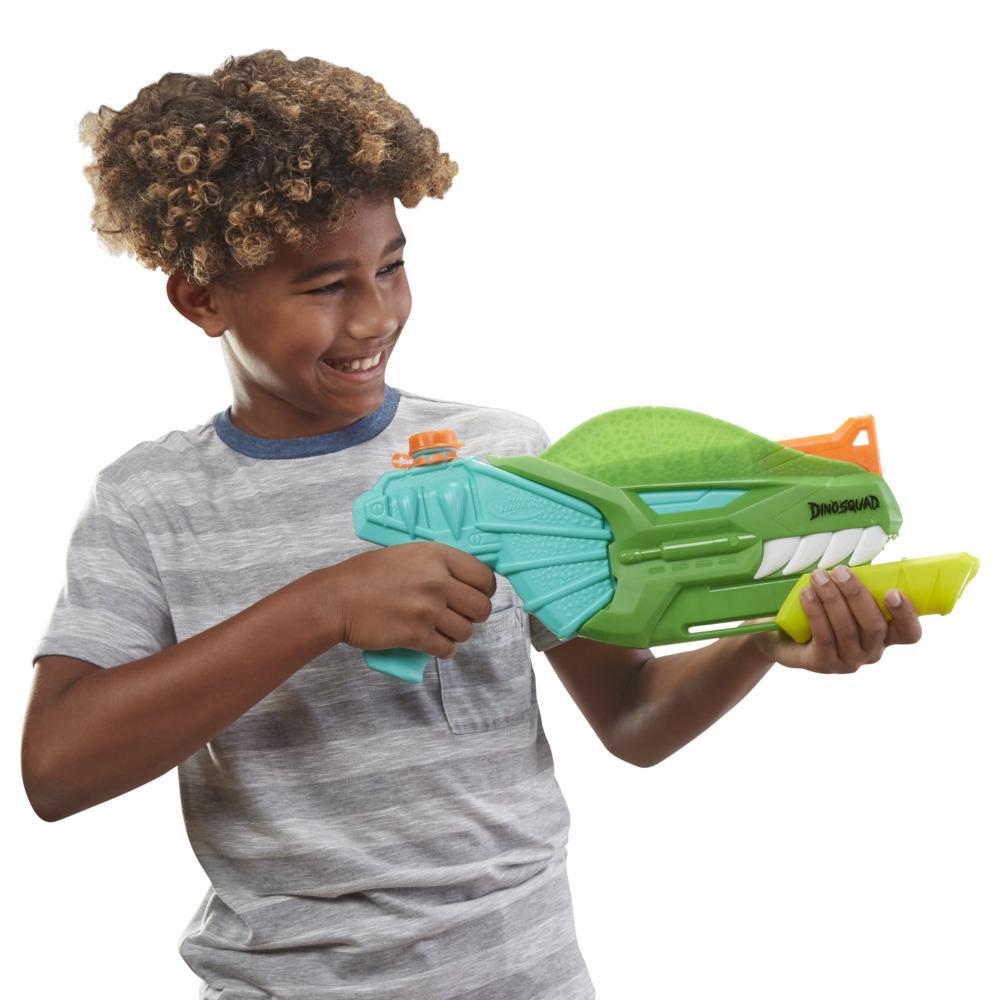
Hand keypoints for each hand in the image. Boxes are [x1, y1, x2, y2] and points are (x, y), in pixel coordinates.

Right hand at [320, 542, 496, 658]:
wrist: (336, 599)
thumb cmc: (365, 575)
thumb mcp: (406, 554)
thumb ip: (436, 564)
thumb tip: (462, 578)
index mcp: (437, 556)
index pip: (484, 576)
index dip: (485, 590)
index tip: (477, 595)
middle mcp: (437, 581)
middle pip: (481, 607)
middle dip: (474, 615)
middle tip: (459, 615)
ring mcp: (428, 609)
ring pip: (466, 631)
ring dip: (457, 634)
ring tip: (441, 629)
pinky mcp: (417, 635)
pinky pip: (447, 649)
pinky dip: (442, 649)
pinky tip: (432, 642)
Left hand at [748, 566, 923, 671]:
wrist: (781, 634)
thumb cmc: (819, 611)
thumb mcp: (841, 597)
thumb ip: (856, 585)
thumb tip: (859, 560)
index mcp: (884, 635)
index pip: (908, 633)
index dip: (905, 615)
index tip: (893, 592)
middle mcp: (870, 652)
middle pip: (874, 627)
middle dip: (857, 595)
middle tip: (841, 572)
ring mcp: (847, 661)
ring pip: (846, 630)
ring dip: (832, 599)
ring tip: (818, 577)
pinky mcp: (823, 664)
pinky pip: (823, 636)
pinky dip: (815, 612)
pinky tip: (806, 594)